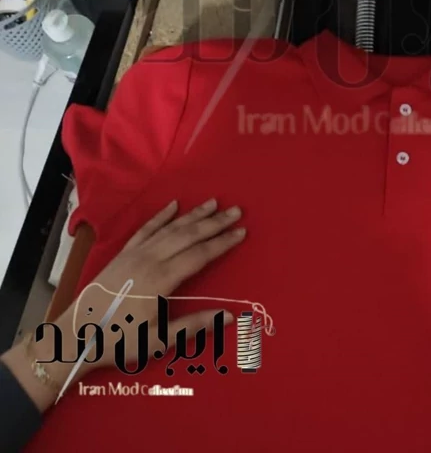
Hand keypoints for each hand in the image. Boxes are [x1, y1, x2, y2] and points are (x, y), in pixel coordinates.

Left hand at [2, 199, 245, 411]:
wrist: (75, 336)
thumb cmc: (119, 341)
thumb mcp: (158, 341)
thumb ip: (194, 326)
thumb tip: (229, 315)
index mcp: (162, 279)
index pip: (200, 254)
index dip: (222, 242)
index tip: (241, 232)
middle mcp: (150, 259)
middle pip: (188, 235)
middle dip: (215, 222)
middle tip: (236, 211)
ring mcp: (135, 253)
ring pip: (170, 228)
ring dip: (194, 214)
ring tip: (213, 203)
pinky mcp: (123, 253)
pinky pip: (146, 229)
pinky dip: (161, 216)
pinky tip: (174, 205)